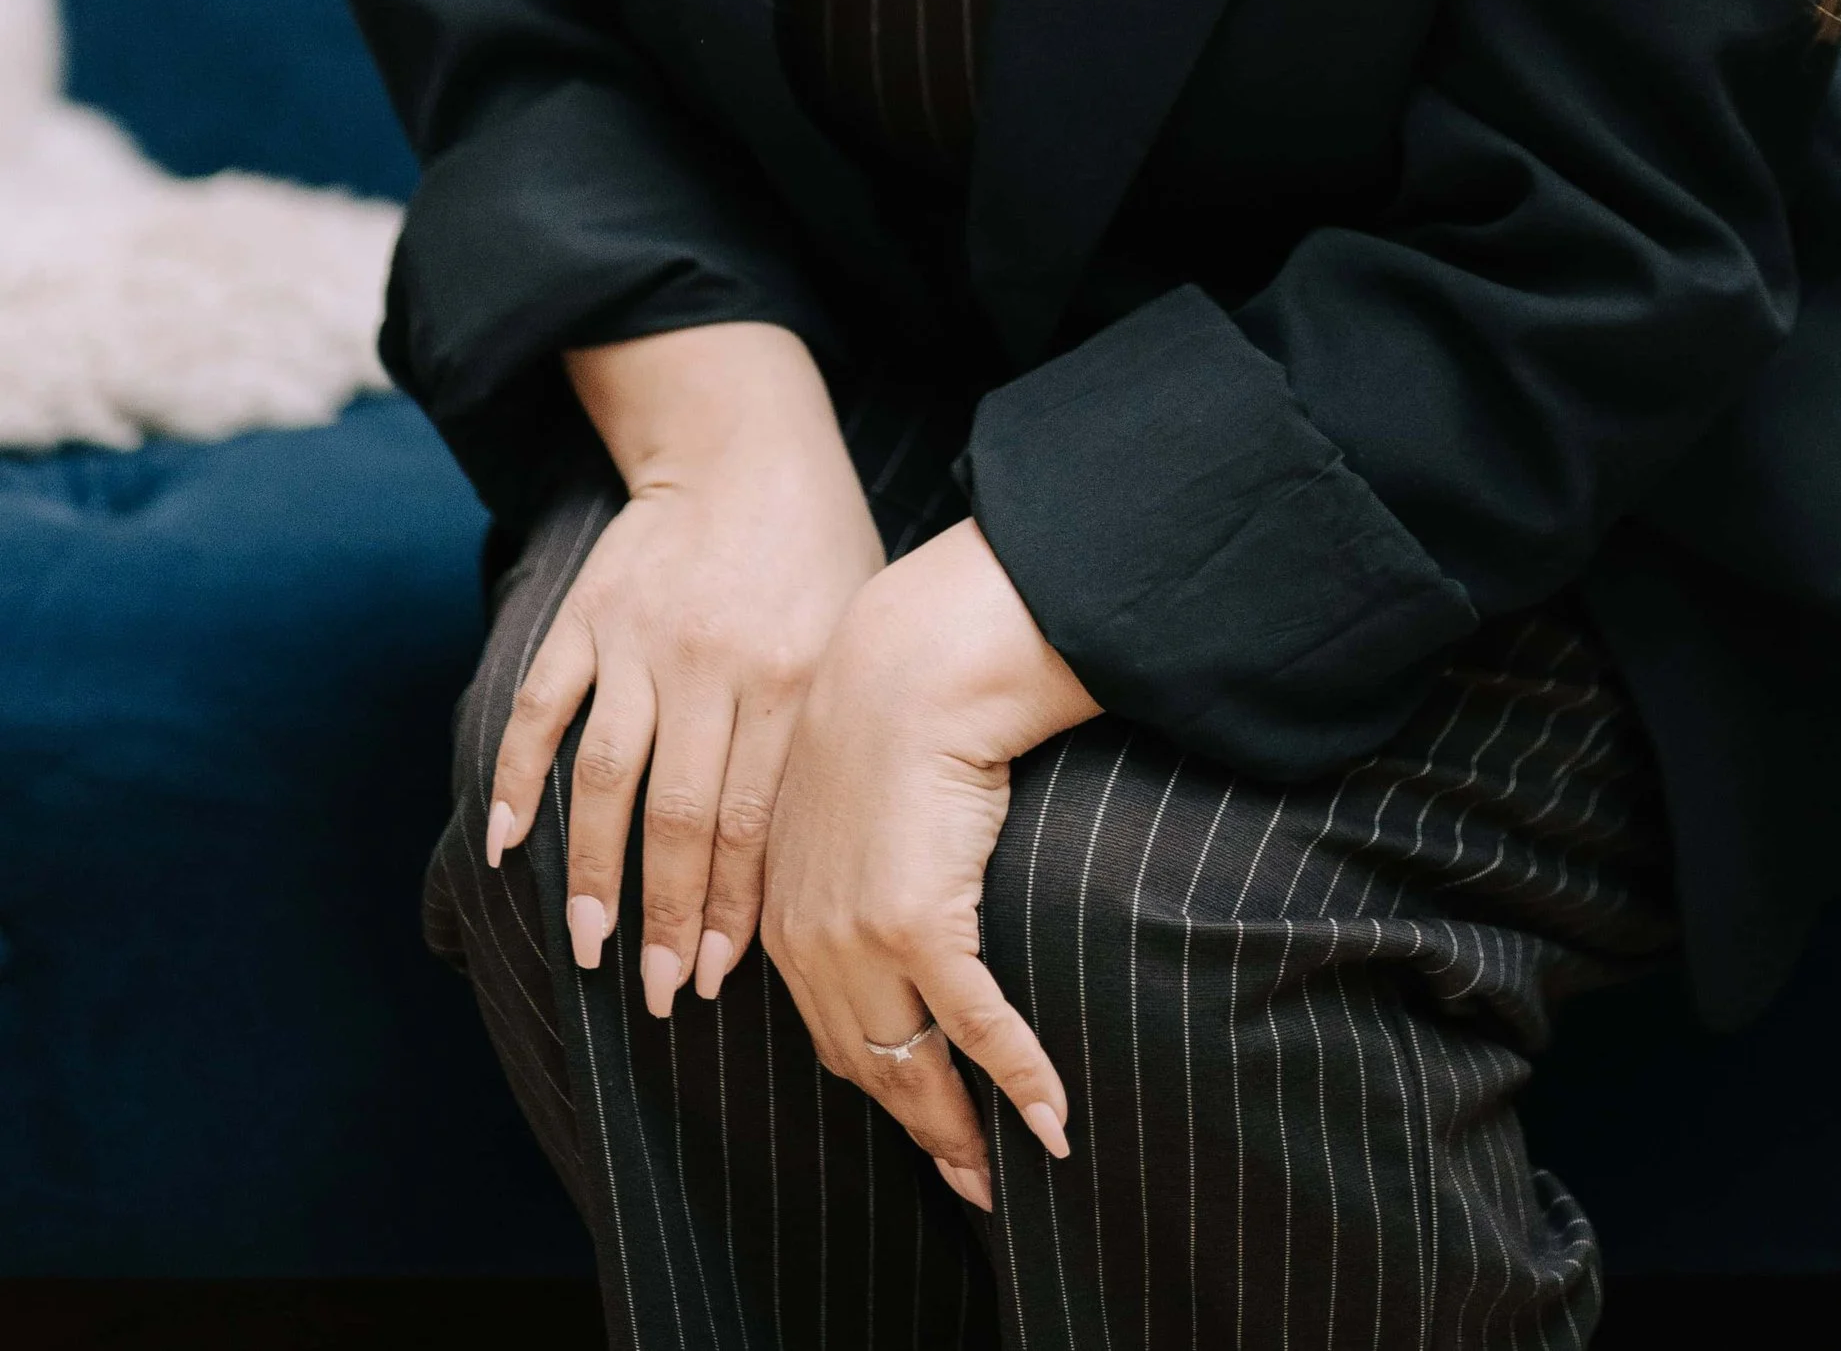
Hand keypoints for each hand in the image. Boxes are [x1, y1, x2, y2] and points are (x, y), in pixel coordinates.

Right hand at [487, 323, 884, 1017]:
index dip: (728, 909)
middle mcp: (714, 664)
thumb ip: (826, 737)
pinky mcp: (589, 615)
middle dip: (664, 916)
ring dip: (592, 869)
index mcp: (793, 675)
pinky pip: (542, 708)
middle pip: (679, 815)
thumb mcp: (850, 636)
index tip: (709, 982)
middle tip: (650, 995)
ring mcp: (642, 640)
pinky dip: (516, 778)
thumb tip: (816, 868)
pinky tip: (503, 846)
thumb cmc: (820, 555)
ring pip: (607, 776)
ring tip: (585, 943)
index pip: (753, 820)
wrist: (746, 448)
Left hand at [762, 518, 1099, 1213]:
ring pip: (914, 1062)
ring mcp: (859, 937)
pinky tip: (1052, 1119)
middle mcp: (808, 939)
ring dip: (963, 1127)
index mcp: (785, 912)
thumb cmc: (892, 716)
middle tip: (968, 1179)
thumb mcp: (839, 799)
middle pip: (869, 1065)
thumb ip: (840, 862)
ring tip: (1001, 1173)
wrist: (912, 663)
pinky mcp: (917, 922)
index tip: (920, 1126)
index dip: (881, 1087)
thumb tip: (882, 890)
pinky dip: (1018, 1077)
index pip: (831, 1032)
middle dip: (919, 1128)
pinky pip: (976, 1024)